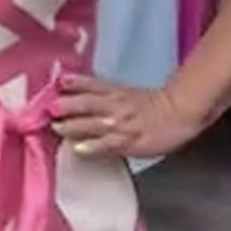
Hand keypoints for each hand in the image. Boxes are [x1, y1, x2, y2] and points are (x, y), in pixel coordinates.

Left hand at [51, 74, 204, 159]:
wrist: (180, 114)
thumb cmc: (156, 107)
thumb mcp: (129, 94)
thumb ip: (107, 95)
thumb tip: (81, 99)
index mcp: (117, 92)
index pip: (93, 84)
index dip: (75, 83)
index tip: (58, 82)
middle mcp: (116, 105)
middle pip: (88, 102)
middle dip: (68, 104)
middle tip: (50, 107)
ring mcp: (121, 124)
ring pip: (93, 123)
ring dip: (73, 125)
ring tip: (57, 127)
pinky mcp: (128, 141)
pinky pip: (107, 144)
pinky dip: (92, 146)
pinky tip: (78, 149)